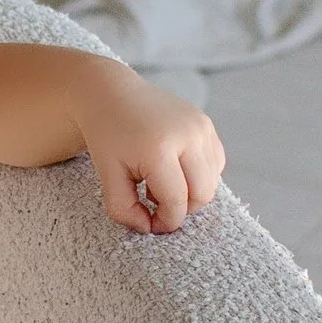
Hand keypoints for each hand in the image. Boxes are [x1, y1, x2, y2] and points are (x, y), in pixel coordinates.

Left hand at [79, 70, 224, 234]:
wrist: (112, 93)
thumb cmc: (107, 136)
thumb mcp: (106, 175)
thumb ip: (123, 208)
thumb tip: (148, 228)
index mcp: (159, 148)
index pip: (177, 201)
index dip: (166, 222)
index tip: (150, 224)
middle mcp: (188, 135)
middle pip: (203, 194)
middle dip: (181, 209)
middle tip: (153, 203)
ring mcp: (201, 127)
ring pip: (212, 182)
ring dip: (189, 192)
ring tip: (159, 182)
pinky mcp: (207, 124)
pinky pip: (215, 165)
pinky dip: (198, 176)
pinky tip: (172, 168)